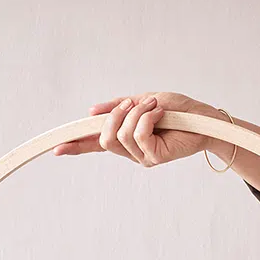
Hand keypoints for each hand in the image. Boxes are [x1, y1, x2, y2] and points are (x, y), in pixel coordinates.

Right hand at [53, 92, 220, 166]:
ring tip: (155, 106)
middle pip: (103, 139)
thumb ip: (118, 107)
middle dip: (114, 115)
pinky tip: (160, 112)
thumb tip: (91, 112)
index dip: (76, 145)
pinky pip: (139, 134)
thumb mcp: (143, 101)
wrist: (203, 119)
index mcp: (125, 139)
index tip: (56, 147)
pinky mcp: (155, 158)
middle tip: (134, 103)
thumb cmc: (178, 111)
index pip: (95, 144)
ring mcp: (142, 157)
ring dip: (136, 112)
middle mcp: (131, 152)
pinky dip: (147, 117)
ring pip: (121, 135)